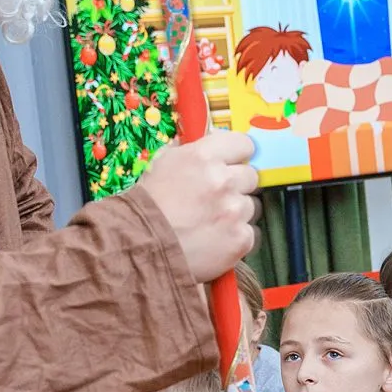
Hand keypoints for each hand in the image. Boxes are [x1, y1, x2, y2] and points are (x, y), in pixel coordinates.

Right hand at [135, 131, 258, 281]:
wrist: (140, 247)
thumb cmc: (147, 206)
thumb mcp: (161, 164)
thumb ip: (187, 151)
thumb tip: (202, 144)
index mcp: (204, 156)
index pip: (244, 144)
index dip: (238, 155)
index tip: (233, 164)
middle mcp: (223, 180)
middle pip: (251, 176)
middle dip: (237, 186)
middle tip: (217, 198)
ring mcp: (234, 211)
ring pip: (251, 206)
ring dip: (236, 213)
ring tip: (211, 223)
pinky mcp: (241, 239)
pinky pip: (250, 233)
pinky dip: (236, 237)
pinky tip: (216, 241)